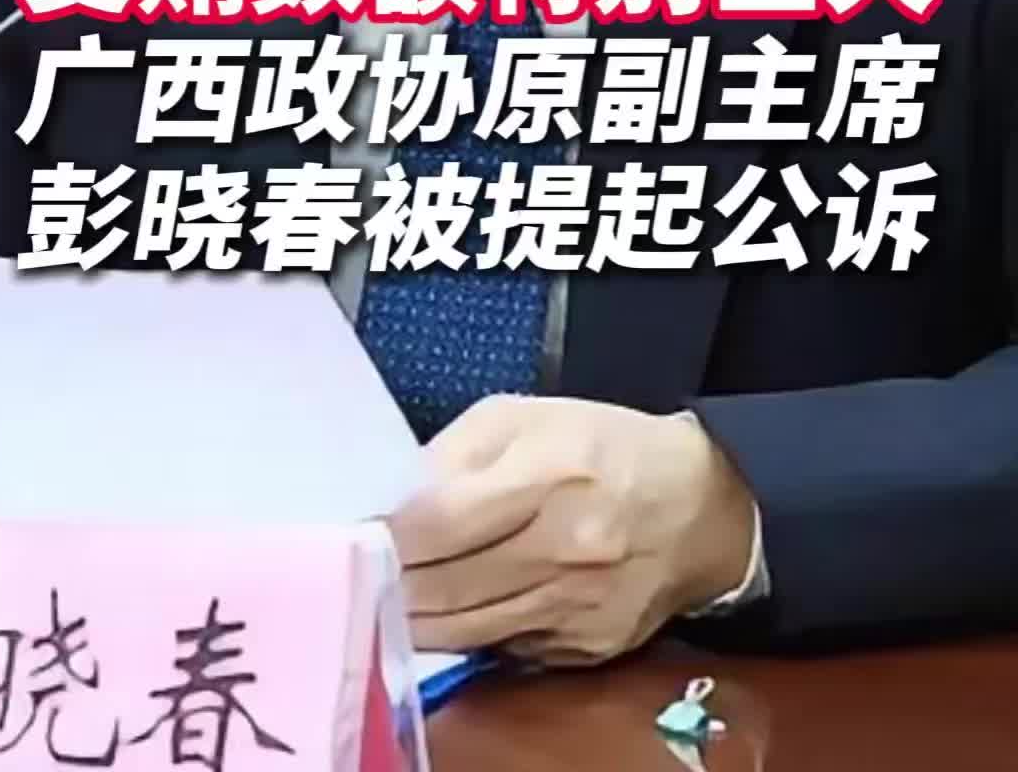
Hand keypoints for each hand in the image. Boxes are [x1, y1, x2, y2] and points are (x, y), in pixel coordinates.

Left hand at [389, 395, 755, 665]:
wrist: (700, 505)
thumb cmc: (603, 447)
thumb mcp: (527, 415)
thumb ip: (456, 451)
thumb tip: (401, 503)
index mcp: (550, 473)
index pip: (441, 520)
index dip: (389, 532)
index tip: (362, 531)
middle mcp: (566, 546)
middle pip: (445, 587)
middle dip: (393, 581)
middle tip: (365, 571)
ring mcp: (577, 606)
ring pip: (465, 630)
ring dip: (418, 617)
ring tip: (393, 595)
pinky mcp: (586, 648)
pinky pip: (503, 649)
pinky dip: (469, 633)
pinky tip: (453, 611)